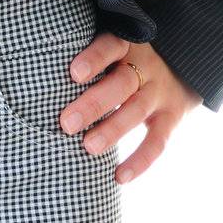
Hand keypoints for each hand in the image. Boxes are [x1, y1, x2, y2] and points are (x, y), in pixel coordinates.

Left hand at [63, 34, 202, 184]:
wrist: (183, 62)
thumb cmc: (126, 57)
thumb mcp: (114, 47)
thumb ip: (87, 55)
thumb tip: (39, 69)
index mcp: (127, 45)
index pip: (111, 46)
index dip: (94, 59)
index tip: (73, 74)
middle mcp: (146, 66)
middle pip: (122, 83)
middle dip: (94, 104)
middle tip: (67, 123)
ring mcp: (160, 92)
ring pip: (136, 110)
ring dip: (112, 130)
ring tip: (88, 147)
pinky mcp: (171, 117)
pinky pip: (157, 142)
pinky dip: (139, 161)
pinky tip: (118, 177)